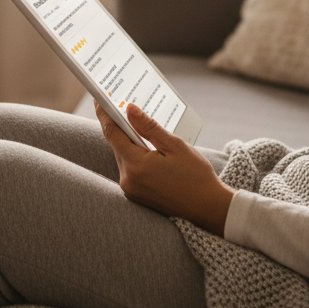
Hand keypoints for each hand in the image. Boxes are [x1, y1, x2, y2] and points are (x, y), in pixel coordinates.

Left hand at [95, 102, 233, 235]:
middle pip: (117, 145)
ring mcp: (131, 190)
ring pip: (123, 156)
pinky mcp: (136, 195)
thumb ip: (149, 127)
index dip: (105, 114)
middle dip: (119, 125)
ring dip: (128, 140)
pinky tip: (144, 145)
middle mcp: (128, 180)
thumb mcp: (175, 145)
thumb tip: (129, 109)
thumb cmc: (195, 176)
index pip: (113, 133)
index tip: (100, 99)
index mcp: (136, 166)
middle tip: (119, 104)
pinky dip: (134, 154)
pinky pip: (129, 168)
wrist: (208, 208)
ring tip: (135, 123)